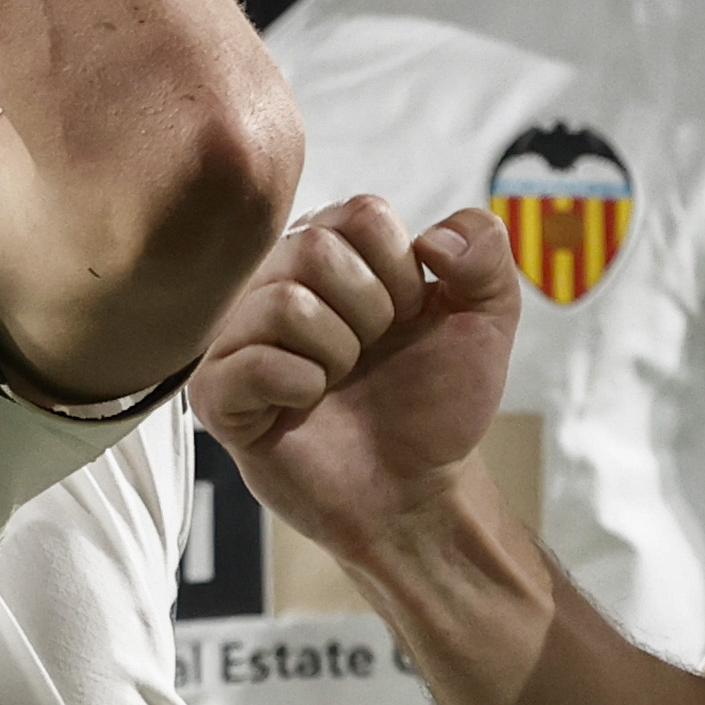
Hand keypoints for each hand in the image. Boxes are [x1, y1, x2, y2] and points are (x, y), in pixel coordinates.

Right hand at [191, 198, 521, 568]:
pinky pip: (252, 362)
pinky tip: (304, 406)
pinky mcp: (218, 393)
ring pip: (285, 302)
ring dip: (337, 354)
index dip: (401, 271)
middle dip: (369, 311)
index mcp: (330, 255)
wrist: (415, 490)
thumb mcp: (485, 321)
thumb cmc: (435, 404)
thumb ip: (485, 253)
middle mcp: (275, 283)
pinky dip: (299, 387)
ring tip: (337, 382)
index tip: (408, 316)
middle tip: (369, 353)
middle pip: (312, 246)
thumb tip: (435, 236)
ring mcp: (239, 337)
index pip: (360, 213)